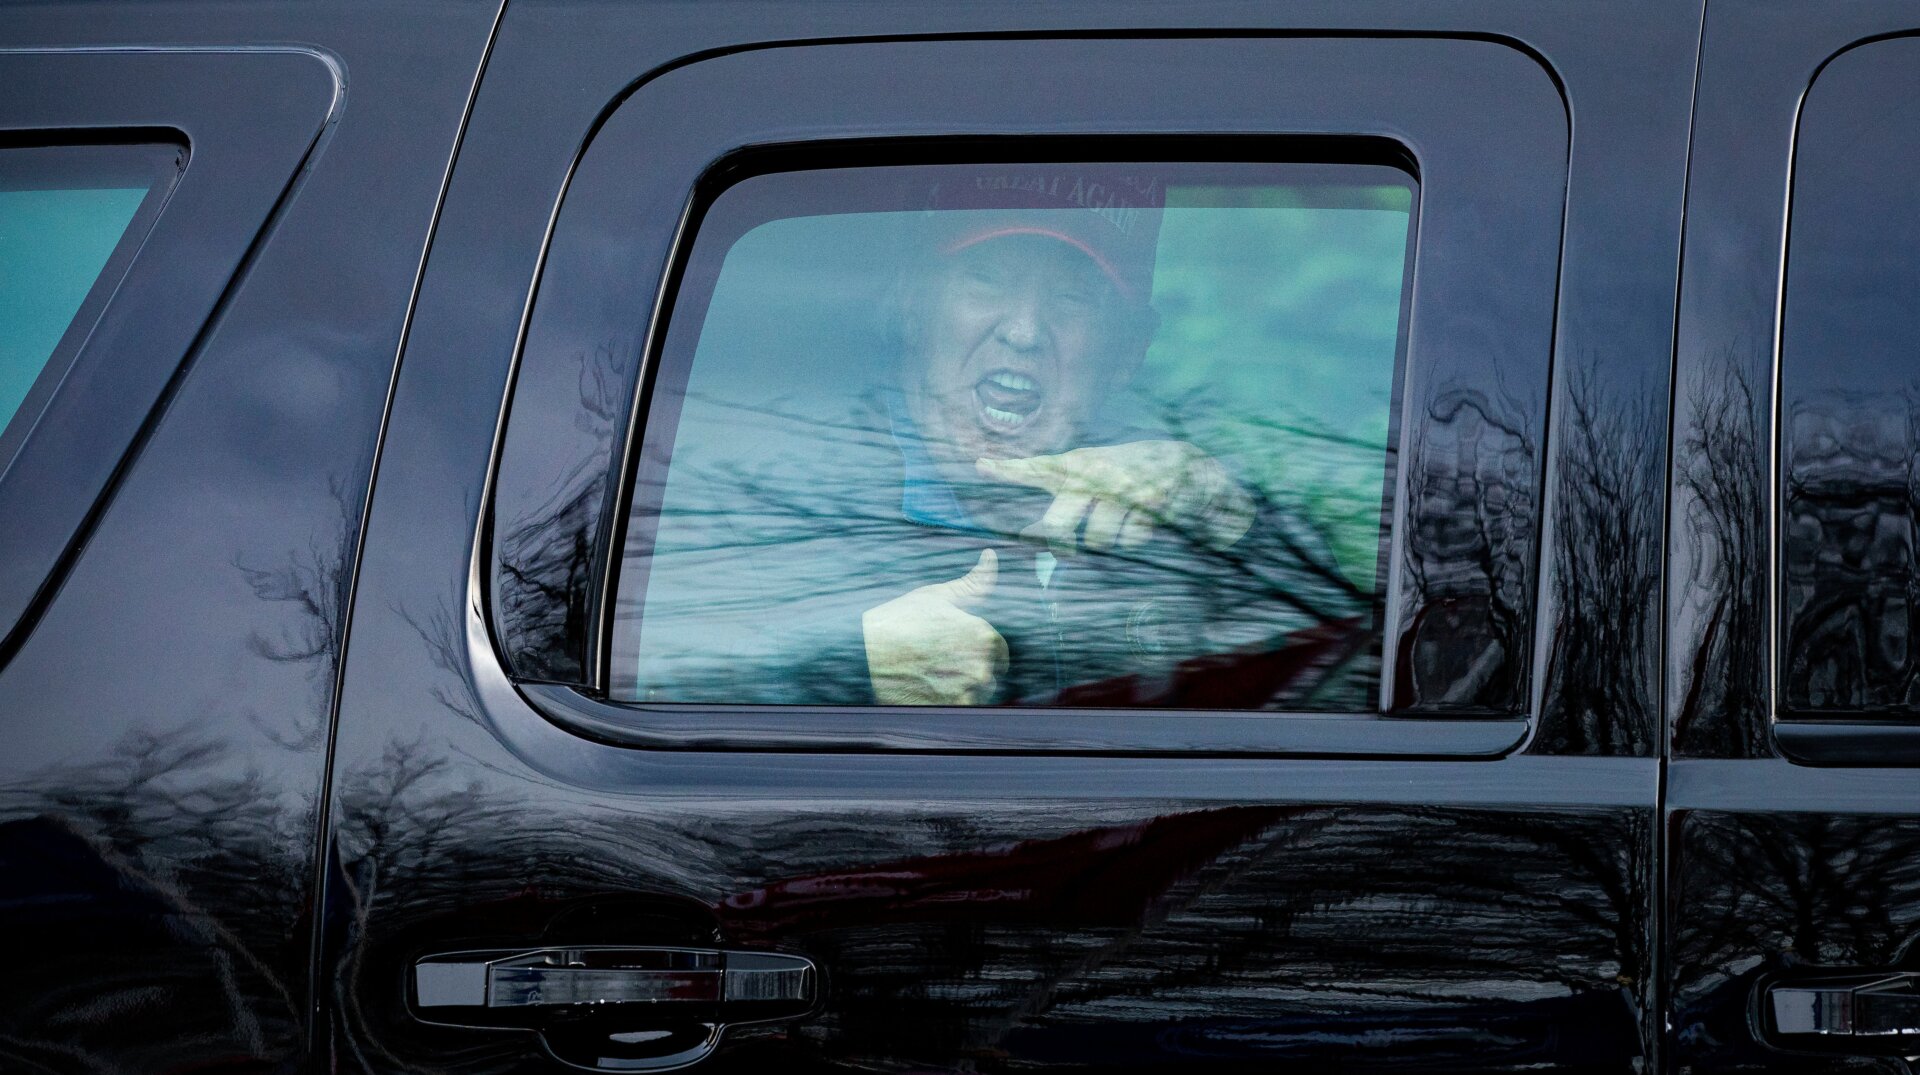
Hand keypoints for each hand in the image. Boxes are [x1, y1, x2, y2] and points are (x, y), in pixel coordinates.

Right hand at [863, 549, 1009, 705]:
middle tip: (936, 663)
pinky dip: (948, 704)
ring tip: (929, 678)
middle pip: (986, 673)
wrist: (862, 655)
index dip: (977, 648)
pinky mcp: (951, 712)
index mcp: (982, 634)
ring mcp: (967, 691)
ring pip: (975, 694)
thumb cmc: (898, 621)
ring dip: (960, 689)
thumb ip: (973, 581)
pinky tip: (926, 693)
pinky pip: (961, 710)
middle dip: (968, 669)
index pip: (997, 648)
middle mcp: (981, 664)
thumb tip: (991, 555)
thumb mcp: (936, 596)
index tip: (956, 650)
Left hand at [976, 440, 1254, 555]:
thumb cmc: (1128, 471)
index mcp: (1077, 464)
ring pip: (1097, 541)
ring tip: (1122, 521)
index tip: (982, 464)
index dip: (1009, 469)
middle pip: (1058, 525)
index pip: (1037, 467)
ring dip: (1107, 541)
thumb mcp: (1094, 470)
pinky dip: (1135, 537)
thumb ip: (1065, 491)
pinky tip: (1144, 519)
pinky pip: (1131, 539)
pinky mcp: (1148, 501)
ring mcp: (1120, 487)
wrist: (1184, 461)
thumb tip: (1042, 535)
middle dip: (1059, 546)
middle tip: (1066, 552)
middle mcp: (1094, 472)